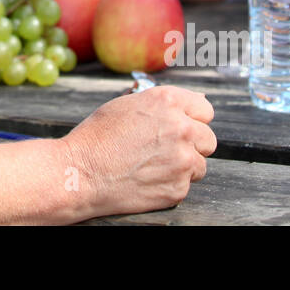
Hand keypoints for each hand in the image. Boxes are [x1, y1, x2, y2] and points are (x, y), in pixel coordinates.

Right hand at [65, 86, 216, 215]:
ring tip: (153, 166)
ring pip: (200, 164)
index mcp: (168, 101)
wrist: (81, 172)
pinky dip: (171, 185)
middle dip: (192, 145)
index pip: (205, 109)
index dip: (193, 119)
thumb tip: (194, 102)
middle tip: (167, 151)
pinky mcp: (178, 188)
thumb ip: (161, 104)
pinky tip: (148, 180)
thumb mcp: (126, 105)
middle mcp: (181, 128)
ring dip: (183, 167)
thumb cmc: (97, 136)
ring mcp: (183, 160)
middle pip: (208, 139)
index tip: (183, 127)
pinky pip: (185, 185)